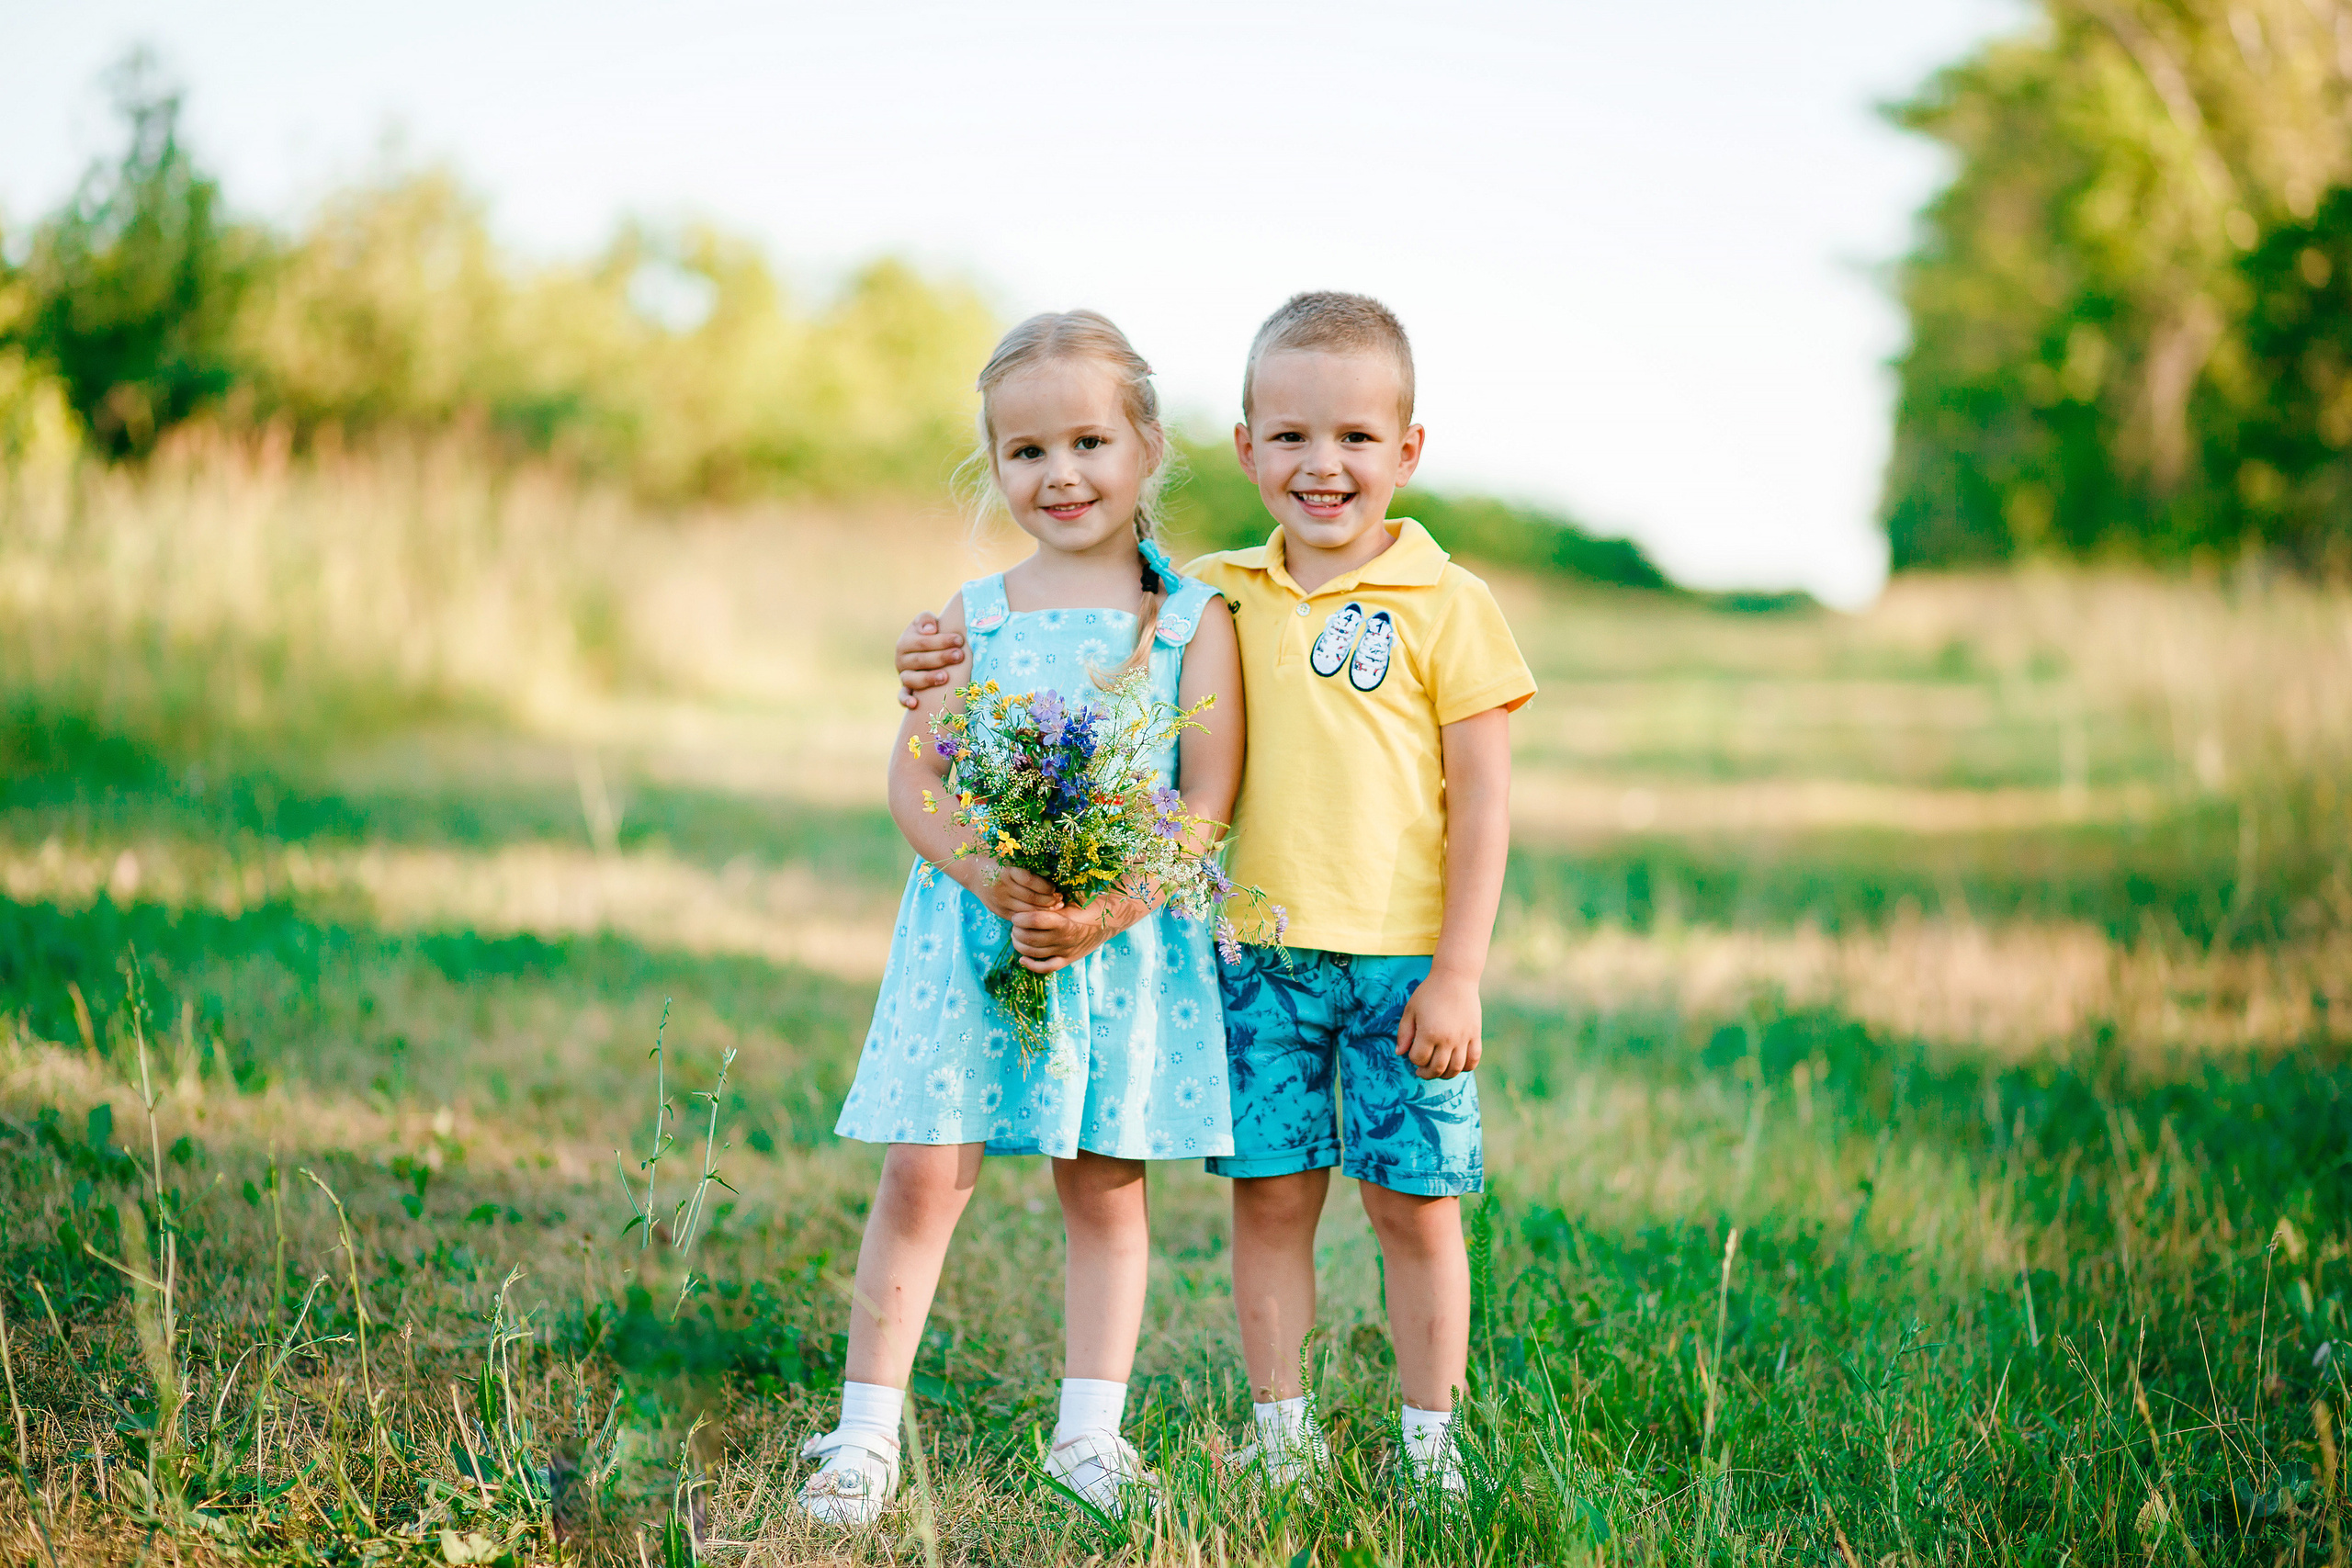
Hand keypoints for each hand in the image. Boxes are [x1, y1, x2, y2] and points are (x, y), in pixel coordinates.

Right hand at [896, 613, 966, 710]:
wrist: (928, 651)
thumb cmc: (932, 635)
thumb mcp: (927, 623)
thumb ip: (926, 620)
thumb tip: (930, 630)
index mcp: (905, 642)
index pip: (922, 642)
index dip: (941, 641)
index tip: (960, 640)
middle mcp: (901, 660)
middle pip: (920, 660)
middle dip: (941, 658)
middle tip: (960, 656)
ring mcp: (904, 676)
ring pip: (911, 679)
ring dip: (928, 678)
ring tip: (946, 677)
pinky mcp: (906, 690)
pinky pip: (902, 696)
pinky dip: (906, 700)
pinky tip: (915, 704)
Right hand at [955, 861, 1062, 922]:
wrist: (974, 873)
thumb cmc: (998, 864)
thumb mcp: (1011, 860)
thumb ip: (1028, 868)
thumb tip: (1054, 875)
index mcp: (1006, 871)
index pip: (1031, 881)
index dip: (1046, 886)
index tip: (1055, 887)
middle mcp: (1002, 887)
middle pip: (1031, 897)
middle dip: (1049, 900)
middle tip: (1060, 899)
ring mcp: (999, 901)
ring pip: (1026, 910)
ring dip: (1043, 910)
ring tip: (1055, 907)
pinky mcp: (998, 911)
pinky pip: (1019, 917)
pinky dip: (1032, 917)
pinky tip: (1042, 915)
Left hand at [1009, 892, 1150, 972]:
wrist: (1112, 919)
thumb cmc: (1090, 901)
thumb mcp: (1074, 894)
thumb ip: (1054, 894)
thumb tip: (1032, 883)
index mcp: (1065, 920)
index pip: (1034, 920)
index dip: (1020, 917)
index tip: (1017, 914)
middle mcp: (1064, 938)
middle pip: (1029, 938)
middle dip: (1017, 930)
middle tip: (1015, 924)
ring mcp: (1066, 951)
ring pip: (1033, 953)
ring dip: (1020, 944)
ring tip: (1017, 935)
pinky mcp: (1068, 959)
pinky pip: (1046, 968)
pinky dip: (1031, 965)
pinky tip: (1022, 958)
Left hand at [1396, 969, 1481, 1079]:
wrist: (1455, 978)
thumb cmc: (1429, 992)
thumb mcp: (1410, 1010)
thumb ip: (1404, 1033)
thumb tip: (1399, 1053)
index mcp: (1429, 1033)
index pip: (1419, 1059)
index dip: (1413, 1059)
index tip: (1412, 1053)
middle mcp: (1447, 1039)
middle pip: (1437, 1068)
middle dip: (1426, 1073)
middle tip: (1421, 1071)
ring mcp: (1463, 1038)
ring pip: (1456, 1069)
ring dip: (1445, 1075)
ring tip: (1438, 1070)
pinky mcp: (1475, 1035)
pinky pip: (1474, 1059)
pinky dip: (1467, 1068)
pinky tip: (1458, 1066)